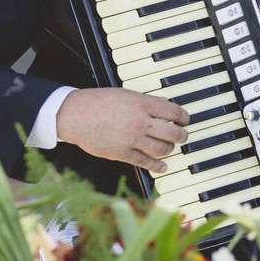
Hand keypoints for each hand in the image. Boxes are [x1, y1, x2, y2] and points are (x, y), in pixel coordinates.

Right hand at [56, 88, 189, 172]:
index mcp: (142, 103)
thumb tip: (165, 103)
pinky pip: (145, 162)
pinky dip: (157, 165)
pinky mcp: (122, 153)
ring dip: (170, 148)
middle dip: (182, 135)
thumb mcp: (126, 94)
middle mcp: (140, 121)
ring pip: (162, 148)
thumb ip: (147, 101)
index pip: (174, 111)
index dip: (184, 117)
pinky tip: (163, 166)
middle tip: (182, 135)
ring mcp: (132, 139)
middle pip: (173, 132)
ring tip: (170, 146)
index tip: (185, 119)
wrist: (74, 115)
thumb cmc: (98, 102)